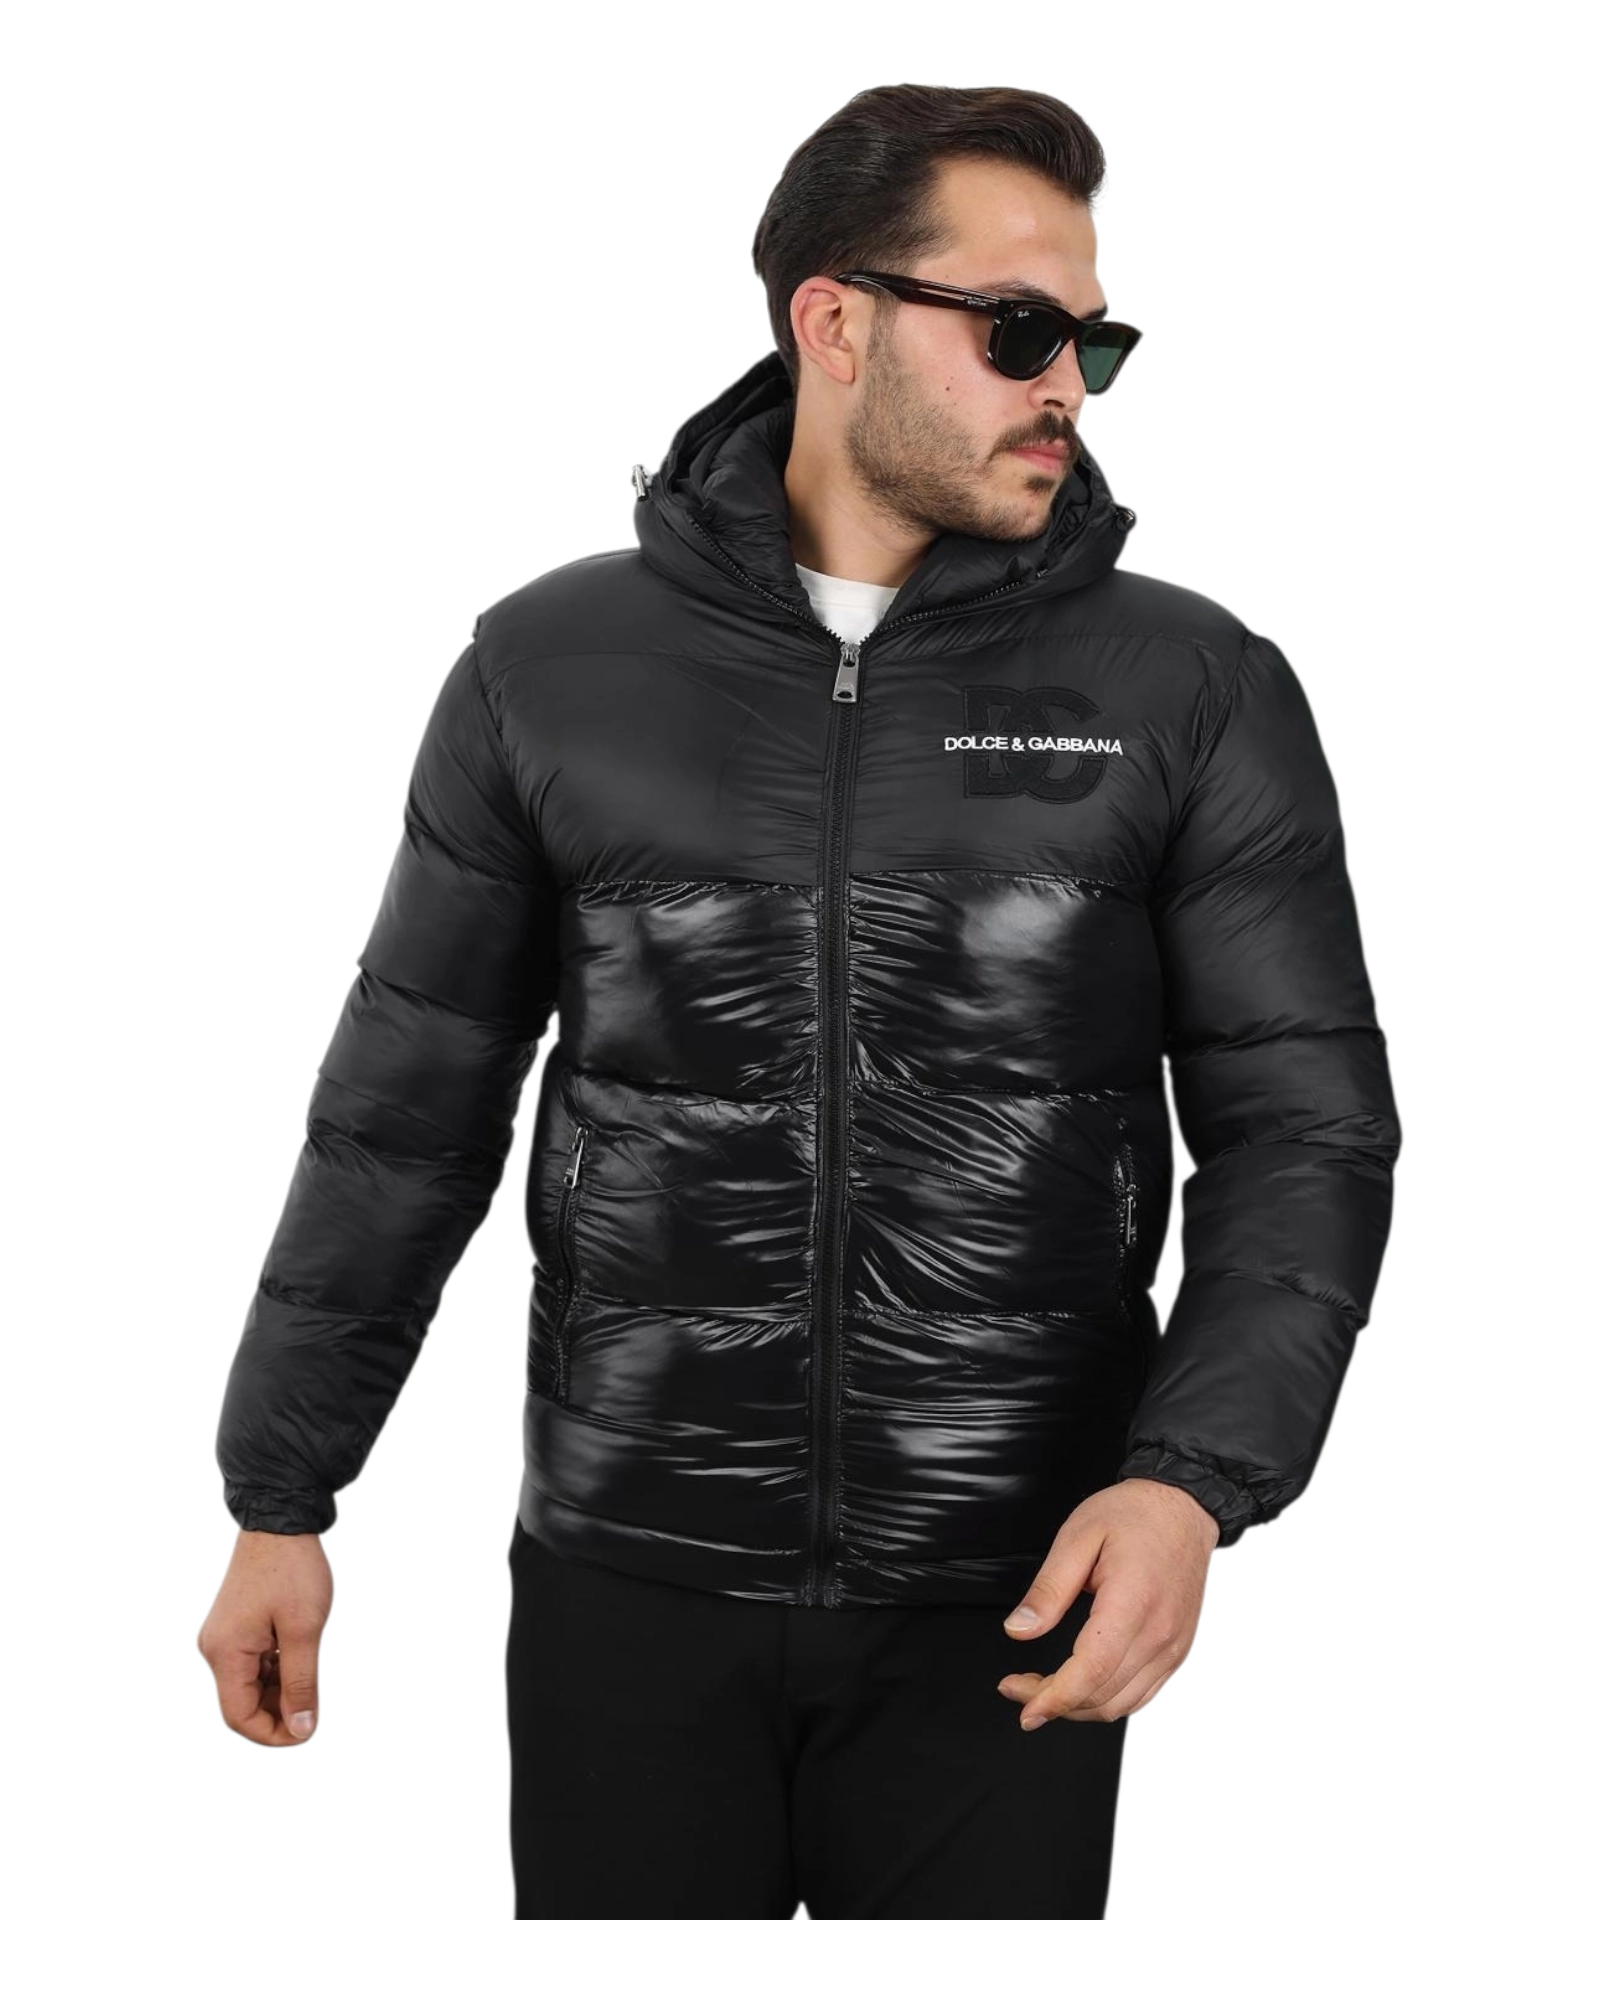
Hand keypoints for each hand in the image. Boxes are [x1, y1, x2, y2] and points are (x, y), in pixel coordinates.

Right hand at [197, 1530, 332, 1745]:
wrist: (280, 1520)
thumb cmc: (292, 1570)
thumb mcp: (304, 1630)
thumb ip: (301, 1682)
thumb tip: (300, 1729)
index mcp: (225, 1653)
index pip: (239, 1716)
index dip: (272, 1734)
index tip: (306, 1733)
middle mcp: (216, 1648)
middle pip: (242, 1703)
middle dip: (278, 1714)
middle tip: (313, 1709)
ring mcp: (224, 1636)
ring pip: (249, 1684)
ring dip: (279, 1692)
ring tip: (310, 1680)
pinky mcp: (235, 1626)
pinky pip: (252, 1663)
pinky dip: (276, 1672)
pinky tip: (299, 1661)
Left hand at [996, 1477, 1219, 1727]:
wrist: (1182, 1506)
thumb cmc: (1134, 1515)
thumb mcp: (1077, 1537)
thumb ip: (1048, 1590)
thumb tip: (1019, 1630)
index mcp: (1132, 1604)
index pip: (1090, 1672)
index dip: (1052, 1698)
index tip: (1023, 1709)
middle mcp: (1159, 1634)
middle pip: (1102, 1696)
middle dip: (1053, 1703)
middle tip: (1017, 1687)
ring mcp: (1172, 1647)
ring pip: (1122, 1705)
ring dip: (1079, 1708)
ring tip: (1043, 1690)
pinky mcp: (1176, 1650)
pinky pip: (1141, 1694)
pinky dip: (1106, 1701)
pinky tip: (1081, 1687)